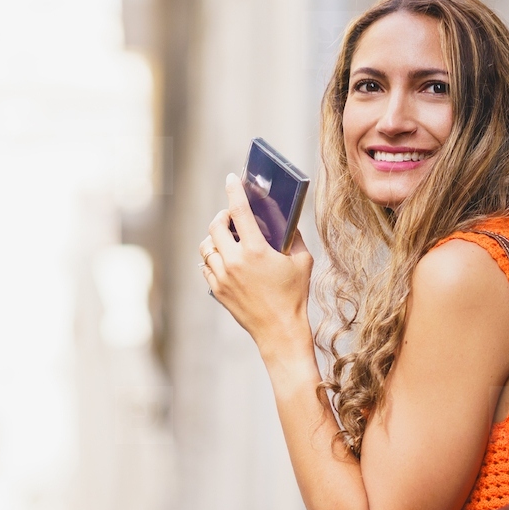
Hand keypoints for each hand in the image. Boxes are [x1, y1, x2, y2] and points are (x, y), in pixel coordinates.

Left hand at [200, 174, 313, 348]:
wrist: (280, 330)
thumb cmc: (294, 296)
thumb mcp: (302, 261)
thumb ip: (294, 237)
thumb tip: (285, 219)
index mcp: (256, 251)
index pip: (240, 211)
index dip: (234, 191)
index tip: (231, 179)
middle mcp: (234, 262)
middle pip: (215, 226)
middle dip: (222, 216)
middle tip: (231, 216)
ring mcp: (222, 277)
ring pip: (207, 246)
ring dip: (215, 238)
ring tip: (227, 238)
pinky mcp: (217, 290)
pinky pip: (206, 266)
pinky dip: (212, 258)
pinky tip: (224, 258)